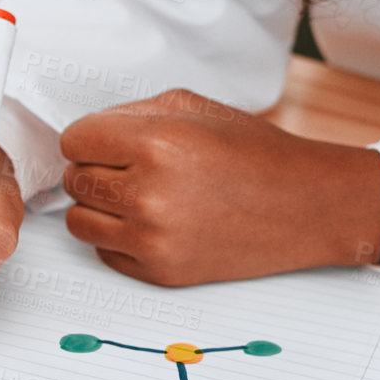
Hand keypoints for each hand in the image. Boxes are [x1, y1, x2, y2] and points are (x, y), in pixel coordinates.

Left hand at [59, 89, 379, 284]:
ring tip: (134, 195)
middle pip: (74, 180)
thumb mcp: (195, 107)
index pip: (74, 141)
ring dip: (98, 206)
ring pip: (78, 221)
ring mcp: (153, 239)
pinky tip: (151, 222)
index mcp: (157, 144)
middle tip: (129, 167)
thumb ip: (132, 114)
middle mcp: (150, 195)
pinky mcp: (160, 272)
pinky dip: (117, 237)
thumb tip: (89, 134)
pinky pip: (103, 251)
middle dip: (95, 168)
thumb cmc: (255, 155)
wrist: (305, 207)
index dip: (89, 137)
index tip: (106, 141)